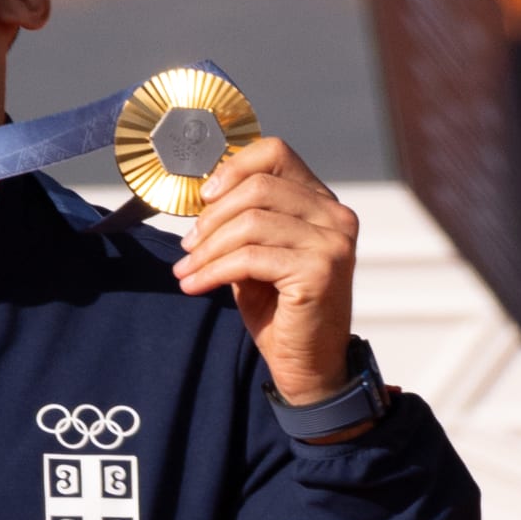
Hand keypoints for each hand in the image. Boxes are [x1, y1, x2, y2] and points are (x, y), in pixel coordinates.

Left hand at [171, 137, 359, 404]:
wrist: (308, 365)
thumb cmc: (280, 311)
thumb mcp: (257, 258)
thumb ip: (243, 224)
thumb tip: (202, 199)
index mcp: (322, 204)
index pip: (276, 154)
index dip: (233, 168)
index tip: (203, 198)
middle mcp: (335, 216)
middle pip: (258, 187)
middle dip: (211, 217)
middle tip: (187, 247)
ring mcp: (331, 242)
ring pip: (250, 222)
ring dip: (207, 249)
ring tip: (185, 270)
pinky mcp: (318, 271)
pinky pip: (249, 258)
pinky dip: (212, 271)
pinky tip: (195, 285)